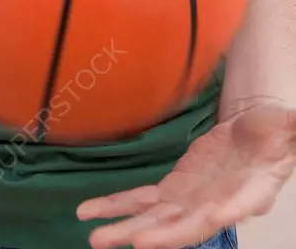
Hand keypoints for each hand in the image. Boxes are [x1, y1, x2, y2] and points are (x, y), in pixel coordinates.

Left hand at [76, 100, 295, 247]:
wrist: (254, 135)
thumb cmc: (276, 132)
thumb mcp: (288, 126)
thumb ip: (292, 126)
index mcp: (251, 191)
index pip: (236, 206)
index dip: (222, 214)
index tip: (211, 217)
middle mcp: (217, 205)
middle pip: (188, 224)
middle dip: (161, 235)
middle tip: (136, 243)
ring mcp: (191, 201)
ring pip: (155, 220)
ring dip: (126, 228)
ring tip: (95, 238)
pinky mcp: (173, 190)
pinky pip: (140, 201)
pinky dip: (115, 206)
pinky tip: (88, 213)